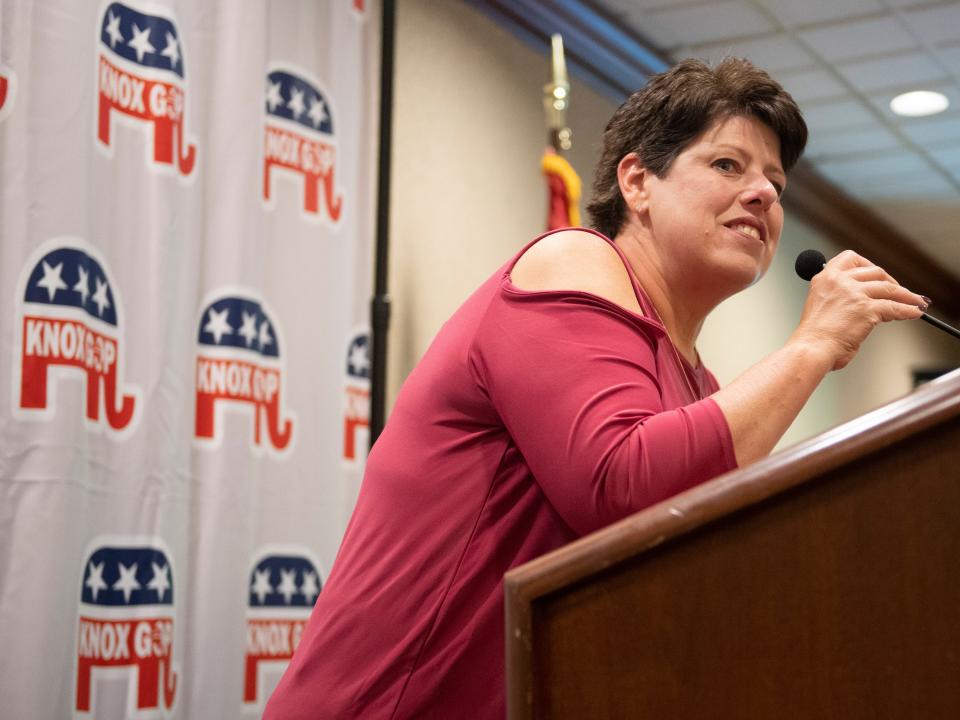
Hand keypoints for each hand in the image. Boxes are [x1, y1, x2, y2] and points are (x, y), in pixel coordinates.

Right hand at [790, 250, 926, 369]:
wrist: (810, 349)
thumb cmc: (813, 336)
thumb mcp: (820, 305)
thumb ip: (838, 297)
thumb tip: (861, 302)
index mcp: (825, 279)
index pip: (850, 259)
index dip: (868, 265)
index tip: (878, 274)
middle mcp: (839, 281)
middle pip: (876, 272)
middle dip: (891, 282)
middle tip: (899, 292)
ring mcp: (854, 294)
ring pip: (889, 289)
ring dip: (907, 296)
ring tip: (916, 302)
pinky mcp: (867, 309)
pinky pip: (895, 307)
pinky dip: (908, 310)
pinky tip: (914, 313)